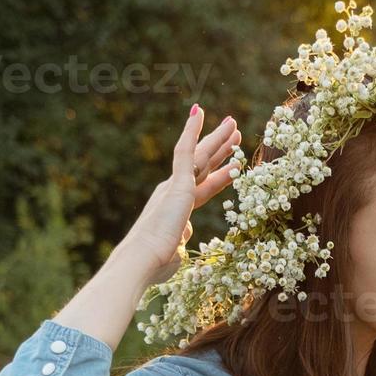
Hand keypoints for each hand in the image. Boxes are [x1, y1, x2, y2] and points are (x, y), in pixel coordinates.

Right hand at [122, 104, 242, 287]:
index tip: (233, 165)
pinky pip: (185, 151)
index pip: (204, 186)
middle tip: (234, 132)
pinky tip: (199, 111)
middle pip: (203, 165)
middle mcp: (173, 192)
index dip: (220, 174)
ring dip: (217, 139)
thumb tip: (182, 241)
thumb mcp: (176, 252)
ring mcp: (175, 187)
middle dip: (220, 149)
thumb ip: (181, 242)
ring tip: (233, 123)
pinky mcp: (177, 184)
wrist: (141, 260)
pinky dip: (192, 130)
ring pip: (201, 156)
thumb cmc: (156, 263)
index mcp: (176, 208)